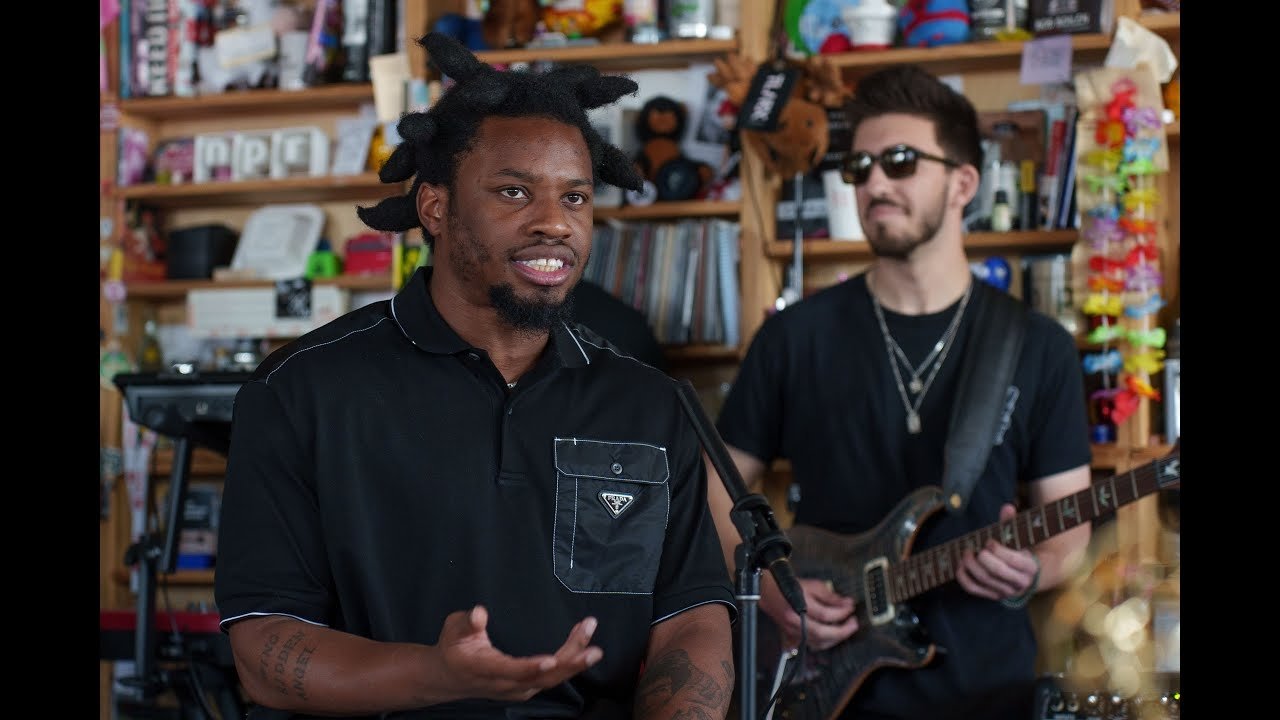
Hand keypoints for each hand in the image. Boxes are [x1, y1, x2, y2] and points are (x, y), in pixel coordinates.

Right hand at [436, 605, 602, 701]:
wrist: (450, 676)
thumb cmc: (454, 648)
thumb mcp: (454, 629)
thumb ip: (468, 622)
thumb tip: (479, 613)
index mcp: (483, 669)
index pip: (510, 671)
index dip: (530, 668)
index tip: (551, 661)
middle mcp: (503, 684)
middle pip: (540, 679)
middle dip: (569, 665)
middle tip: (592, 649)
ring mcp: (517, 688)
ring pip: (550, 680)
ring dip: (574, 661)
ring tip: (593, 642)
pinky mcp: (526, 686)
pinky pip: (552, 678)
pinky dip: (569, 663)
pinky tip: (583, 646)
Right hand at [761, 577, 857, 651]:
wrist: (768, 592)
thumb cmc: (790, 586)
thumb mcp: (812, 585)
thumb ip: (830, 596)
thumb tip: (847, 603)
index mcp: (800, 605)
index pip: (825, 614)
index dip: (842, 612)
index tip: (851, 608)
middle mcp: (795, 621)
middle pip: (823, 633)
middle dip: (842, 631)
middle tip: (854, 624)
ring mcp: (793, 630)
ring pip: (818, 643)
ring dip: (835, 639)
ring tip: (846, 630)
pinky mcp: (792, 636)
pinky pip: (812, 645)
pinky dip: (825, 642)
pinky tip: (832, 636)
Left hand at [955, 503, 1039, 601]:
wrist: (1026, 575)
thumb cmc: (1018, 551)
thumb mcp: (1018, 538)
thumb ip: (1011, 523)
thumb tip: (1007, 506)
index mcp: (1029, 567)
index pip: (1014, 560)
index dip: (998, 550)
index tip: (989, 541)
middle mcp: (1019, 583)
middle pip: (997, 571)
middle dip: (983, 558)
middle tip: (976, 548)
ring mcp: (1005, 591)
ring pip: (985, 580)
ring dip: (971, 565)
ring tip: (966, 552)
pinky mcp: (992, 595)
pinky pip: (974, 589)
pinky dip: (964, 578)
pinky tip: (960, 565)